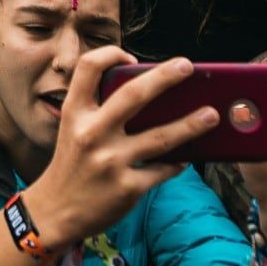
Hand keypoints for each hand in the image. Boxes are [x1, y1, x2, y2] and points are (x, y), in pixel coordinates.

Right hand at [19, 48, 217, 245]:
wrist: (55, 211)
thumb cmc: (71, 164)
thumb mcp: (72, 130)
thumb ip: (98, 110)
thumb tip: (149, 93)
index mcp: (75, 113)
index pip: (89, 68)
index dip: (111, 54)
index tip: (132, 56)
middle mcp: (91, 133)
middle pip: (133, 95)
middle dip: (164, 77)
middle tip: (187, 66)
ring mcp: (110, 162)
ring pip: (160, 138)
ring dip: (191, 124)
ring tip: (212, 114)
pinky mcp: (127, 188)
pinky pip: (163, 169)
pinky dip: (178, 162)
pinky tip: (187, 156)